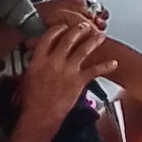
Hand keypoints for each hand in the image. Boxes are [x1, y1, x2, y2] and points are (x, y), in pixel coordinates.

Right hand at [20, 0, 106, 131]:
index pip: (49, 37)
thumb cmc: (32, 100)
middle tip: (85, 26)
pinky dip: (106, 66)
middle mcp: (54, 61)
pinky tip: (113, 63)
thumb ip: (36, 63)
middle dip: (79, 30)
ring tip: (100, 35)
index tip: (63, 27)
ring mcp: (68, 70)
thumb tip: (41, 58)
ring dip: (93, 41)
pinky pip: (95, 70)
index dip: (58, 29)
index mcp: (39, 59)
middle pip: (69, 39)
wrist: (40, 116)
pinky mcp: (78, 81)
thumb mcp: (28, 76)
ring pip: (84, 50)